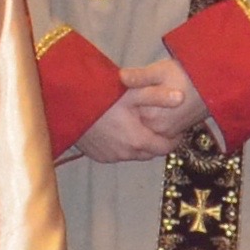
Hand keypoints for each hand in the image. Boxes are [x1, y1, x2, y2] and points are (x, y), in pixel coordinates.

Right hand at [71, 55, 208, 163]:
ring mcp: (112, 156)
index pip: (166, 148)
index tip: (176, 129)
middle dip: (157, 141)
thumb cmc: (101, 97)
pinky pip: (118, 154)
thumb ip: (158, 96)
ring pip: (134, 154)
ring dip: (139, 144)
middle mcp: (126, 153)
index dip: (174, 139)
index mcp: (138, 140)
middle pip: (150, 152)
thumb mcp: (132, 92)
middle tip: (156, 126)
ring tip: (138, 126)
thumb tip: (181, 98)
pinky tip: (119, 131)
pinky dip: (123, 146)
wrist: (68, 106)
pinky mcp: (99, 157)